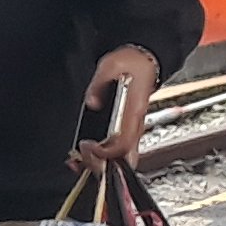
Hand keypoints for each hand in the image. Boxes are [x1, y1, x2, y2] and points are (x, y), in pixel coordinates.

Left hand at [73, 46, 160, 172]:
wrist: (146, 60)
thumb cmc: (132, 63)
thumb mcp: (111, 65)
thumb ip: (98, 84)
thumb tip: (91, 102)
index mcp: (134, 110)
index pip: (124, 143)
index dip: (105, 152)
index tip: (88, 146)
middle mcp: (135, 124)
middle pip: (124, 159)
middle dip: (101, 164)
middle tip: (81, 157)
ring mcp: (133, 128)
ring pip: (122, 158)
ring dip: (101, 164)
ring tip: (79, 159)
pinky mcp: (128, 129)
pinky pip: (118, 150)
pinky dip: (104, 157)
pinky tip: (87, 154)